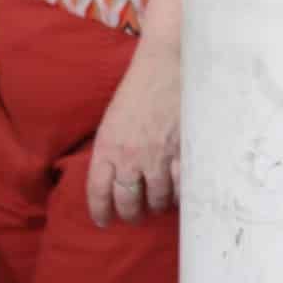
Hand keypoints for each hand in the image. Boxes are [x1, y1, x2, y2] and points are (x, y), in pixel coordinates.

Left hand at [87, 30, 179, 226]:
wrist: (168, 61)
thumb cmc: (139, 86)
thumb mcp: (113, 119)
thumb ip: (112, 149)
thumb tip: (116, 175)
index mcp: (107, 148)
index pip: (98, 194)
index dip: (101, 213)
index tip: (106, 221)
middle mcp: (130, 158)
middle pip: (128, 202)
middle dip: (131, 214)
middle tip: (136, 216)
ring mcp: (159, 156)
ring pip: (157, 198)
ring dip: (158, 205)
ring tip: (160, 205)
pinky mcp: (184, 150)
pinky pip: (182, 186)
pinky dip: (181, 194)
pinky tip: (181, 193)